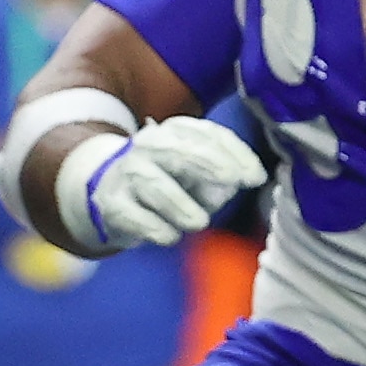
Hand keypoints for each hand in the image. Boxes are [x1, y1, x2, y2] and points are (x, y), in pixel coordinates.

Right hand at [76, 118, 267, 247]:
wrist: (110, 191)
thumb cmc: (170, 182)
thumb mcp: (199, 172)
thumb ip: (223, 173)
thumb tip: (239, 181)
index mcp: (175, 132)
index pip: (209, 135)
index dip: (236, 153)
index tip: (256, 177)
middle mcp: (148, 146)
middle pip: (180, 151)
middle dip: (210, 164)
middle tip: (233, 181)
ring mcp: (127, 173)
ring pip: (159, 189)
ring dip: (185, 210)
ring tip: (197, 222)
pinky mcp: (113, 204)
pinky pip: (143, 221)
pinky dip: (163, 232)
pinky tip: (168, 233)